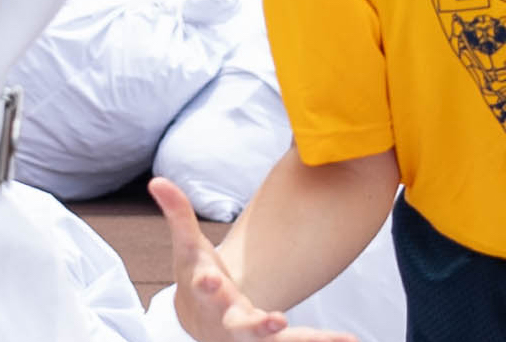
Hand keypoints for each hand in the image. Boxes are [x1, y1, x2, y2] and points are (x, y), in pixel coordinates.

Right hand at [152, 177, 356, 341]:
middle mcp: (226, 317)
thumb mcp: (189, 247)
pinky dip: (321, 341)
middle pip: (237, 324)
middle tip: (273, 320)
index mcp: (206, 291)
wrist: (201, 322)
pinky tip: (349, 340)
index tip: (210, 279)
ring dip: (285, 336)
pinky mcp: (270, 340)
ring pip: (267, 339)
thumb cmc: (198, 276)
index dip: (205, 281)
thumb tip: (157, 180)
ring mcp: (249, 332)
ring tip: (301, 327)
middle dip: (252, 324)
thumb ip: (178, 214)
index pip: (202, 285)